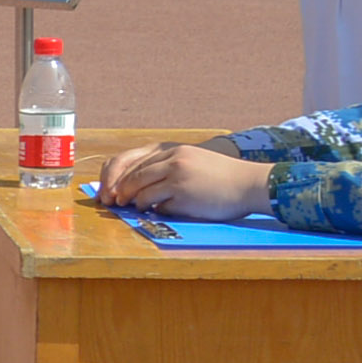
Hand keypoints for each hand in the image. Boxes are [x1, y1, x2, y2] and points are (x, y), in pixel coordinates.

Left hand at [99, 141, 271, 219]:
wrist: (250, 184)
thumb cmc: (223, 176)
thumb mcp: (194, 160)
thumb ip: (170, 166)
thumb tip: (140, 183)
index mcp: (174, 151)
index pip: (137, 162)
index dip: (120, 176)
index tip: (111, 189)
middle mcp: (173, 162)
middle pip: (134, 177)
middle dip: (120, 191)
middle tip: (114, 202)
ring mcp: (178, 179)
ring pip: (142, 193)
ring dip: (137, 203)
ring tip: (138, 207)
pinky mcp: (184, 197)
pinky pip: (160, 207)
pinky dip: (157, 211)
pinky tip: (162, 211)